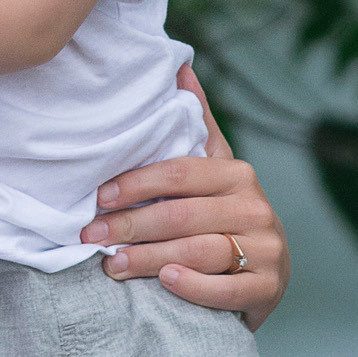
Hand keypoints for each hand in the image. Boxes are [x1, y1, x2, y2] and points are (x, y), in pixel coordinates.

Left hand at [80, 65, 289, 328]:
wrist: (263, 276)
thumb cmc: (223, 217)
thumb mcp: (212, 171)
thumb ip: (196, 125)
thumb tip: (180, 67)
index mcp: (237, 174)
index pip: (180, 173)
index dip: (136, 184)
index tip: (99, 197)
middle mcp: (255, 207)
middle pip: (181, 215)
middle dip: (129, 226)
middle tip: (90, 235)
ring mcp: (266, 249)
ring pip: (197, 251)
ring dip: (148, 259)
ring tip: (111, 265)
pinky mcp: (267, 287)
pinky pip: (224, 288)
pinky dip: (193, 286)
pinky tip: (165, 283)